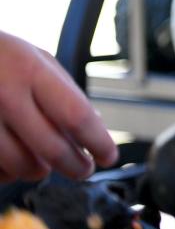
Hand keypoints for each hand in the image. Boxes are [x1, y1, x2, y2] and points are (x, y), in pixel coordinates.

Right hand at [0, 30, 117, 181]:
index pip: (76, 116)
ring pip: (22, 166)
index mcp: (30, 72)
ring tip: (46, 163)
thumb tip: (96, 124)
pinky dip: (11, 172)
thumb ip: (65, 90)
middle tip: (85, 169)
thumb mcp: (36, 59)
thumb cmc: (0, 56)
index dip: (99, 142)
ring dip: (41, 170)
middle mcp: (5, 97)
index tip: (109, 155)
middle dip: (76, 166)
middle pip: (52, 149)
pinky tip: (16, 160)